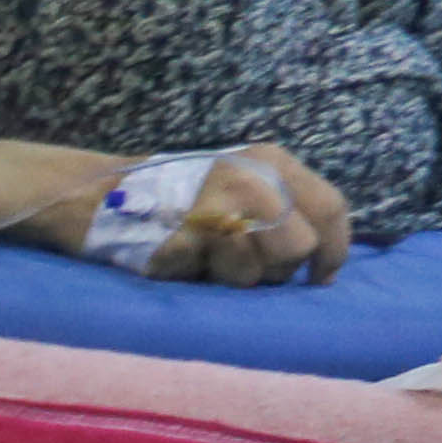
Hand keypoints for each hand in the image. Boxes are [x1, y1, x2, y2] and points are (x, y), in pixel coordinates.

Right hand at [147, 142, 347, 286]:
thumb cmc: (188, 200)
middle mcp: (250, 180)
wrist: (108, 195)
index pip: (329, 208)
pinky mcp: (185, 241)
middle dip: (277, 269)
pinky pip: (212, 280)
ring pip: (257, 273)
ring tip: (207, 258)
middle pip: (299, 248)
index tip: (321, 277)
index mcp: (271, 162)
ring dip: (234, 277)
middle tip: (247, 265)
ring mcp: (216, 209)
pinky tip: (184, 259)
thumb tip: (323, 265)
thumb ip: (286, 211)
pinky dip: (199, 277)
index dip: (334, 250)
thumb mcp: (246, 184)